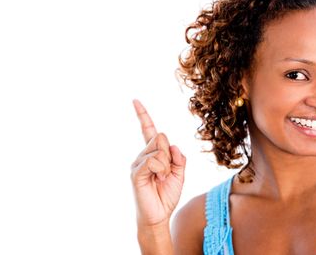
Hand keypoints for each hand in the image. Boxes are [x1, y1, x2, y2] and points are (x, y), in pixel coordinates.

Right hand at [131, 99, 185, 227]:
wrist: (159, 215)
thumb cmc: (167, 195)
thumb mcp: (179, 173)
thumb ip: (178, 157)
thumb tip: (172, 145)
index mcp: (152, 154)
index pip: (148, 131)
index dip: (143, 116)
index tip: (135, 100)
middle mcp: (142, 156)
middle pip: (161, 137)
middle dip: (169, 153)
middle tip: (167, 172)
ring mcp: (138, 163)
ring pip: (159, 148)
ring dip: (166, 165)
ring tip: (161, 178)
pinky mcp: (136, 172)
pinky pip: (153, 160)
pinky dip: (161, 169)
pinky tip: (158, 178)